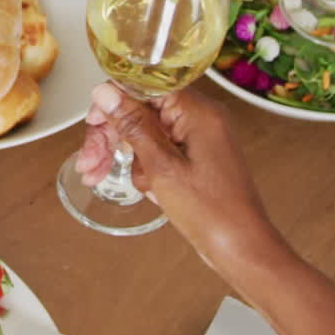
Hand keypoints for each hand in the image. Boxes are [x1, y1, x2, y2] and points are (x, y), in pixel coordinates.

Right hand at [76, 82, 287, 284]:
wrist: (243, 248)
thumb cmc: (211, 211)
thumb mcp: (162, 167)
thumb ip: (133, 126)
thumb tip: (105, 91)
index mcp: (197, 111)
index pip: (144, 86)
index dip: (113, 104)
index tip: (93, 124)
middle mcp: (201, 117)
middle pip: (143, 110)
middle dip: (113, 136)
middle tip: (91, 163)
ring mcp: (200, 136)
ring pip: (148, 133)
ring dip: (127, 157)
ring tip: (107, 179)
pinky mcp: (198, 155)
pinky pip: (162, 149)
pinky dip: (147, 167)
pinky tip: (145, 189)